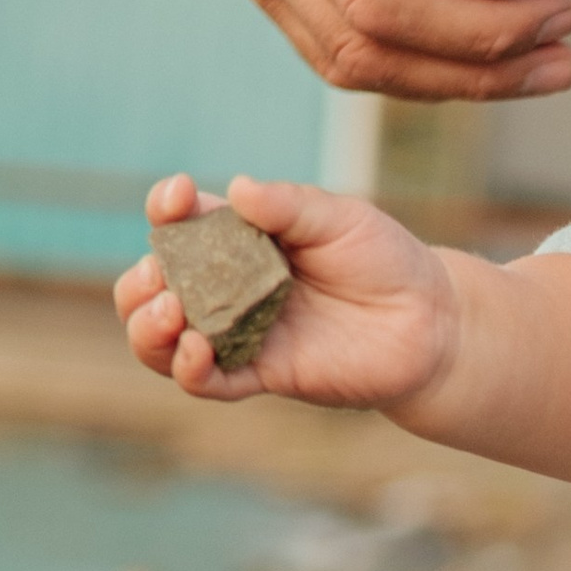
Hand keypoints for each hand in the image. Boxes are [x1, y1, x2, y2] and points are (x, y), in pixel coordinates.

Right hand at [115, 176, 456, 409]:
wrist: (430, 322)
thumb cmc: (384, 260)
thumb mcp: (339, 219)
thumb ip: (289, 206)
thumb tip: (239, 189)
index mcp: (239, 240)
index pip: (182, 224)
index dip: (167, 209)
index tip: (179, 197)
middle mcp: (228, 288)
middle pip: (154, 288)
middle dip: (140, 283)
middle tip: (157, 276)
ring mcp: (242, 334)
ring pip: (165, 340)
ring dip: (149, 328)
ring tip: (170, 313)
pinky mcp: (264, 374)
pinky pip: (210, 381)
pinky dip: (189, 369)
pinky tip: (196, 349)